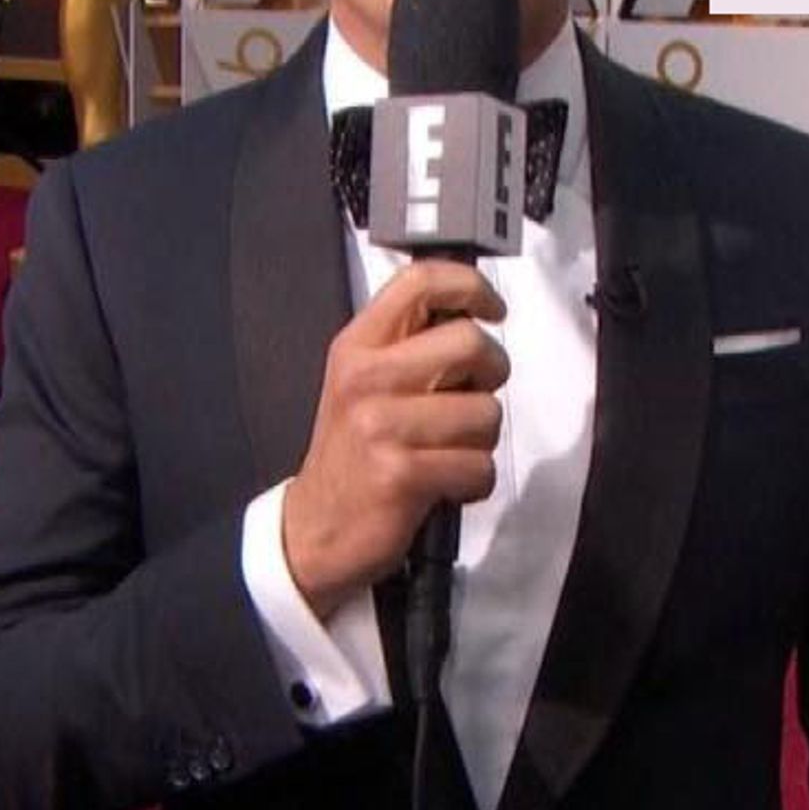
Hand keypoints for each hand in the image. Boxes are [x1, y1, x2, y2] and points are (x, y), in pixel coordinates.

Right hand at [281, 260, 508, 617]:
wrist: (316, 527)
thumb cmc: (355, 450)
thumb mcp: (366, 382)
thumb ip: (411, 344)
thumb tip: (475, 311)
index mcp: (358, 346)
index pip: (420, 282)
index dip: (471, 287)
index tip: (492, 310)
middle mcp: (366, 378)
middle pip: (470, 342)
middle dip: (492, 372)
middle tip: (474, 395)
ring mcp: (381, 426)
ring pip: (486, 411)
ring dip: (482, 439)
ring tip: (449, 450)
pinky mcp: (400, 473)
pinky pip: (479, 465)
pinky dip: (475, 481)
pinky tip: (447, 484)